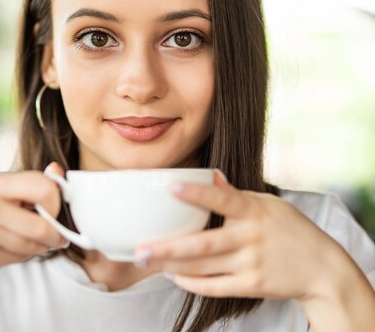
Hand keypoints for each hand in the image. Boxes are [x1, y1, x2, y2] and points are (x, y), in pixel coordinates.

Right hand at [0, 162, 69, 287]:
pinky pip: (21, 258)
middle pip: (43, 225)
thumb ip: (28, 183)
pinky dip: (24, 256)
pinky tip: (12, 250)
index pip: (44, 187)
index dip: (56, 202)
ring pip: (34, 245)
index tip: (51, 210)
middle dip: (55, 234)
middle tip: (56, 237)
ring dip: (41, 247)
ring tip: (32, 242)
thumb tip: (58, 170)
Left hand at [134, 171, 350, 301]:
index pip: (222, 198)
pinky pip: (215, 287)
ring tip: (147, 261)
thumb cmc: (290, 229)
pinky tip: (173, 277)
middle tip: (139, 250)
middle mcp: (250, 238)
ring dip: (171, 266)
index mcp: (253, 211)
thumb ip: (236, 194)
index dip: (197, 193)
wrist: (321, 268)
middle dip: (168, 248)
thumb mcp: (267, 204)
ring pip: (203, 268)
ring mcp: (250, 263)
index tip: (171, 186)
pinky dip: (191, 283)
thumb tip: (211, 174)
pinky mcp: (251, 285)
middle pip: (202, 244)